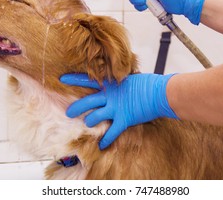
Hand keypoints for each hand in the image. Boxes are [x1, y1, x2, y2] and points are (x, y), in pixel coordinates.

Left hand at [60, 73, 178, 149]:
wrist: (160, 92)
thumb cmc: (148, 83)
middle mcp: (111, 95)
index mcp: (111, 83)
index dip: (74, 79)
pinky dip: (107, 139)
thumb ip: (118, 80)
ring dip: (90, 121)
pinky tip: (102, 146)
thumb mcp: (129, 77)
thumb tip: (113, 79)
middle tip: (68, 113)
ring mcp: (117, 107)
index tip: (61, 79)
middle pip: (87, 101)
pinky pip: (112, 131)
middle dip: (76, 108)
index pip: (88, 79)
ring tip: (87, 124)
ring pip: (96, 116)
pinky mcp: (125, 119)